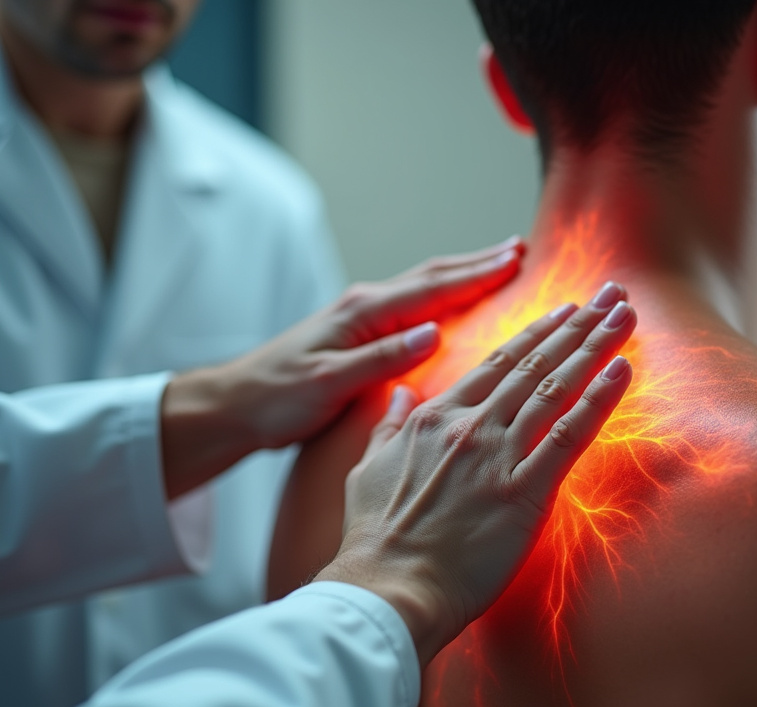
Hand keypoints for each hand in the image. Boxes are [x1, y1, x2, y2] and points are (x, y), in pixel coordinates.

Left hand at [160, 238, 524, 498]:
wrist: (236, 405)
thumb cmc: (278, 398)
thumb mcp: (328, 383)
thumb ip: (382, 358)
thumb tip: (434, 332)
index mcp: (363, 314)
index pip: (432, 288)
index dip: (477, 274)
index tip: (515, 260)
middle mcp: (364, 306)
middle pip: (432, 276)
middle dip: (478, 262)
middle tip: (520, 250)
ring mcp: (361, 317)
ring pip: (424, 287)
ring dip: (462, 274)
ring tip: (499, 264)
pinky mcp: (359, 333)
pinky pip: (413, 306)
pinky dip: (443, 295)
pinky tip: (456, 301)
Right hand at [317, 283, 637, 664]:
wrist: (388, 589)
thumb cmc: (375, 540)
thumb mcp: (368, 469)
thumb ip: (390, 425)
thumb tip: (403, 393)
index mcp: (436, 417)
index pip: (497, 362)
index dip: (537, 332)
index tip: (565, 310)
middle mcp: (472, 426)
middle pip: (535, 363)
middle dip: (578, 324)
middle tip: (610, 293)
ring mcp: (499, 456)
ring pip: (556, 387)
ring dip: (595, 346)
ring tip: (623, 315)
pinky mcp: (526, 492)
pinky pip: (571, 435)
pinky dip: (600, 398)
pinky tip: (623, 369)